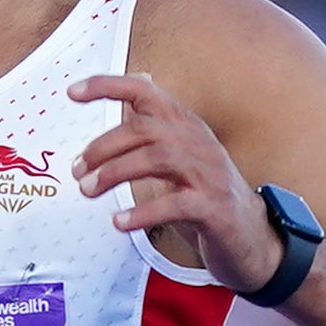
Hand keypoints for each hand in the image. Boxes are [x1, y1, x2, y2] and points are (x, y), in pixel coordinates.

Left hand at [66, 70, 271, 289]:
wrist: (252, 238)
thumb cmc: (207, 197)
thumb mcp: (181, 156)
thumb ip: (156, 128)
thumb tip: (135, 88)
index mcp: (186, 126)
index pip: (146, 92)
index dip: (109, 87)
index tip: (74, 92)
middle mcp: (199, 143)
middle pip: (145, 128)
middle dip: (104, 146)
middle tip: (77, 170)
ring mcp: (210, 175)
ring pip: (157, 159)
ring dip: (115, 173)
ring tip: (89, 190)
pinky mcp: (215, 209)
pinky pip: (176, 204)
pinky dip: (143, 213)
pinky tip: (120, 222)